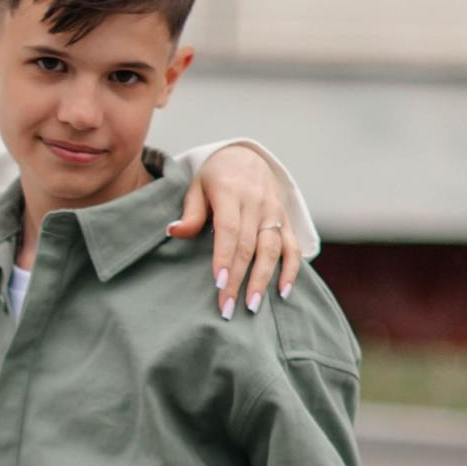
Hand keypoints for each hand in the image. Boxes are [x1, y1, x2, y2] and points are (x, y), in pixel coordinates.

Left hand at [170, 148, 303, 319]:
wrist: (247, 157)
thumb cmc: (216, 177)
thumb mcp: (197, 186)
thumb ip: (190, 212)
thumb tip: (174, 232)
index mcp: (231, 192)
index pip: (229, 229)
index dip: (225, 256)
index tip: (220, 283)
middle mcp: (257, 202)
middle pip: (249, 245)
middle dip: (240, 278)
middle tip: (228, 308)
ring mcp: (274, 213)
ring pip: (272, 249)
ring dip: (263, 279)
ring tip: (252, 306)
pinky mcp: (286, 221)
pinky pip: (292, 247)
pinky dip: (291, 270)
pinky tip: (282, 292)